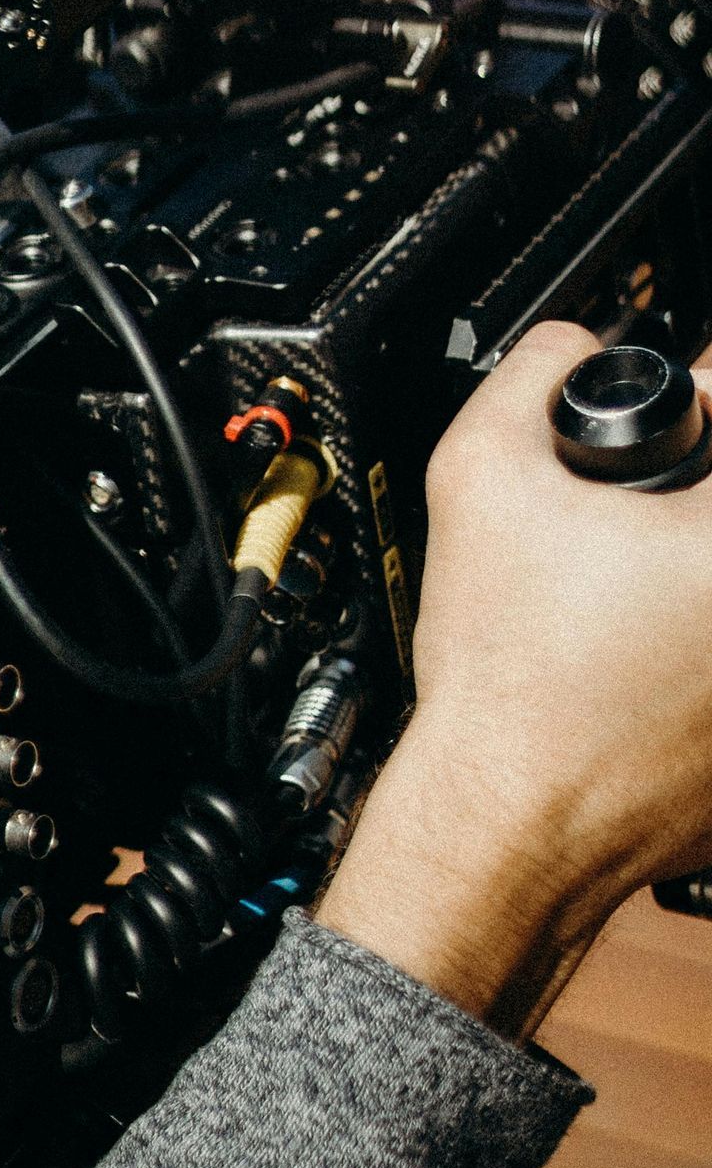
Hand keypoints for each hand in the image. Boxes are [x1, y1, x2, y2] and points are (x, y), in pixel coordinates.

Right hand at [318, 318, 711, 1033]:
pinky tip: (628, 662)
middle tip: (631, 509)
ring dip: (679, 579)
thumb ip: (533, 370)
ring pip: (708, 595)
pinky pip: (709, 669)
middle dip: (684, 496)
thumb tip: (572, 352)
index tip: (681, 408)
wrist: (508, 815)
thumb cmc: (510, 671)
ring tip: (617, 593)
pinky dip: (685, 658)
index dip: (697, 399)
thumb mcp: (479, 469)